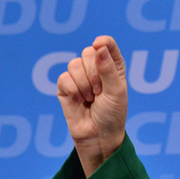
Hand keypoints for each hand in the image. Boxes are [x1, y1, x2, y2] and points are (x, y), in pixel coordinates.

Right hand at [57, 35, 127, 176]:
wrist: (98, 136)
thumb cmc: (112, 114)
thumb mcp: (116, 91)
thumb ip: (107, 69)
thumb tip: (99, 46)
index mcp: (113, 67)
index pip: (108, 45)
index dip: (103, 42)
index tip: (99, 44)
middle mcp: (96, 69)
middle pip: (88, 52)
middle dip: (94, 72)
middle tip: (100, 90)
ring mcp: (79, 77)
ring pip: (74, 64)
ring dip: (84, 84)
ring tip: (91, 98)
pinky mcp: (65, 87)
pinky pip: (64, 78)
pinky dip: (73, 90)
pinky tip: (80, 101)